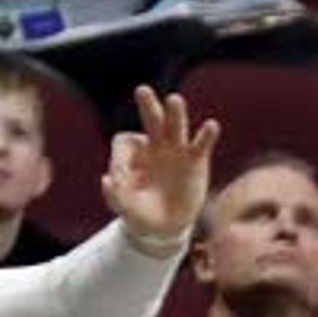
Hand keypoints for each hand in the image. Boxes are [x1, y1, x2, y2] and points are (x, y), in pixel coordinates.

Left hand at [102, 87, 216, 249]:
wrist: (166, 227)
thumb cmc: (139, 213)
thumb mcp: (124, 208)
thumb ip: (114, 195)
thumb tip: (106, 178)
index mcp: (133, 155)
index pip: (125, 142)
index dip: (120, 157)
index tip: (120, 179)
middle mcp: (155, 147)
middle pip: (151, 121)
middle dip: (147, 106)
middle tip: (141, 90)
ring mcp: (177, 152)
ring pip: (176, 127)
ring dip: (175, 113)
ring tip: (173, 99)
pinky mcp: (196, 161)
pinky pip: (202, 144)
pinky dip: (207, 135)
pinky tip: (211, 125)